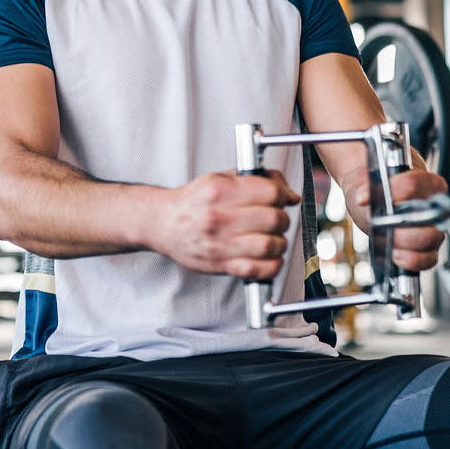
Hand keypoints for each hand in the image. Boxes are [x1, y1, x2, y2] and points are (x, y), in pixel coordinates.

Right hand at [151, 171, 298, 279]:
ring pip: (269, 245)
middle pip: (273, 218)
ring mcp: (220, 243)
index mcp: (221, 191)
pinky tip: (269, 258)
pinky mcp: (220, 264)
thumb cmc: (190, 202)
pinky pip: (257, 269)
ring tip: (274, 239)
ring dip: (280, 243)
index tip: (287, 198)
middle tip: (278, 219)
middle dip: (283, 219)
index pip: (270, 192)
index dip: (285, 194)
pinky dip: (272, 266)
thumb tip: (283, 186)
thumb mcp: (216, 179)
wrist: (161, 223)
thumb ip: (249, 179)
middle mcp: (220, 216)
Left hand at [351, 169, 447, 271]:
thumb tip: (363, 196)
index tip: (365, 197)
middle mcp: (436, 206)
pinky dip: (411, 260)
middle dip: (400, 222)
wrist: (372, 201)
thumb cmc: (375, 189)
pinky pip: (429, 259)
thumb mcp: (366, 182)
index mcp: (427, 182)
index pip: (414, 184)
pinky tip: (395, 254)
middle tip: (380, 223)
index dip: (392, 191)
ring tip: (386, 239)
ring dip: (404, 242)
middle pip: (428, 216)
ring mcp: (435, 229)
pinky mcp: (429, 249)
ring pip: (430, 238)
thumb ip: (366, 185)